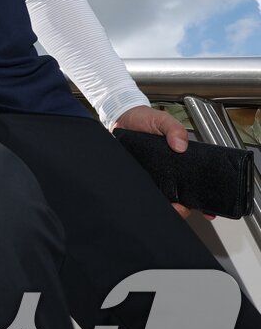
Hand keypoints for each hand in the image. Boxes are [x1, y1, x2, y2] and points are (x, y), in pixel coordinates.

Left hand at [112, 104, 212, 219]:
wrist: (121, 117)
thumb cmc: (145, 118)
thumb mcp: (163, 120)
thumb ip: (174, 129)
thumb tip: (181, 146)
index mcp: (181, 162)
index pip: (196, 185)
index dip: (203, 200)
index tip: (208, 211)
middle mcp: (167, 173)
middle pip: (180, 198)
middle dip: (184, 208)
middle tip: (181, 208)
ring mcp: (152, 177)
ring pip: (162, 199)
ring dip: (165, 206)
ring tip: (166, 207)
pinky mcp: (137, 176)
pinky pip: (143, 191)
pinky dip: (145, 198)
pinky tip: (146, 199)